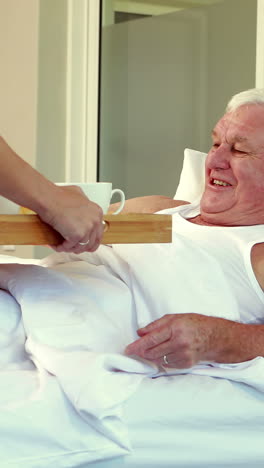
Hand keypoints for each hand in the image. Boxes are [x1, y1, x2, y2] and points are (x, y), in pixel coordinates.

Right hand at [39, 185, 103, 252]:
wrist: (48, 198)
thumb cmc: (58, 196)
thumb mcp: (78, 195)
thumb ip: (84, 204)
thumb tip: (82, 209)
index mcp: (97, 212)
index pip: (98, 233)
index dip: (89, 240)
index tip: (83, 242)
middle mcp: (95, 220)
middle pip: (92, 242)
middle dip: (81, 247)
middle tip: (72, 247)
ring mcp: (88, 228)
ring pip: (81, 247)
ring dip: (71, 248)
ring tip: (63, 246)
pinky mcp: (78, 235)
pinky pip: (70, 247)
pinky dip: (62, 248)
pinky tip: (56, 245)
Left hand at [125, 313, 239, 368]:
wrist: (214, 337)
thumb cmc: (194, 324)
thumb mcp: (175, 317)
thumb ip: (156, 325)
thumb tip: (140, 332)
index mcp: (175, 328)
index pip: (151, 339)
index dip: (138, 345)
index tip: (128, 349)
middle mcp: (180, 342)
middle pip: (153, 352)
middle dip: (142, 352)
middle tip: (136, 350)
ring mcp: (184, 355)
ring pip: (159, 359)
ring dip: (152, 356)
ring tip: (153, 349)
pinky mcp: (186, 364)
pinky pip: (168, 364)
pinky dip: (162, 359)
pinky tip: (165, 353)